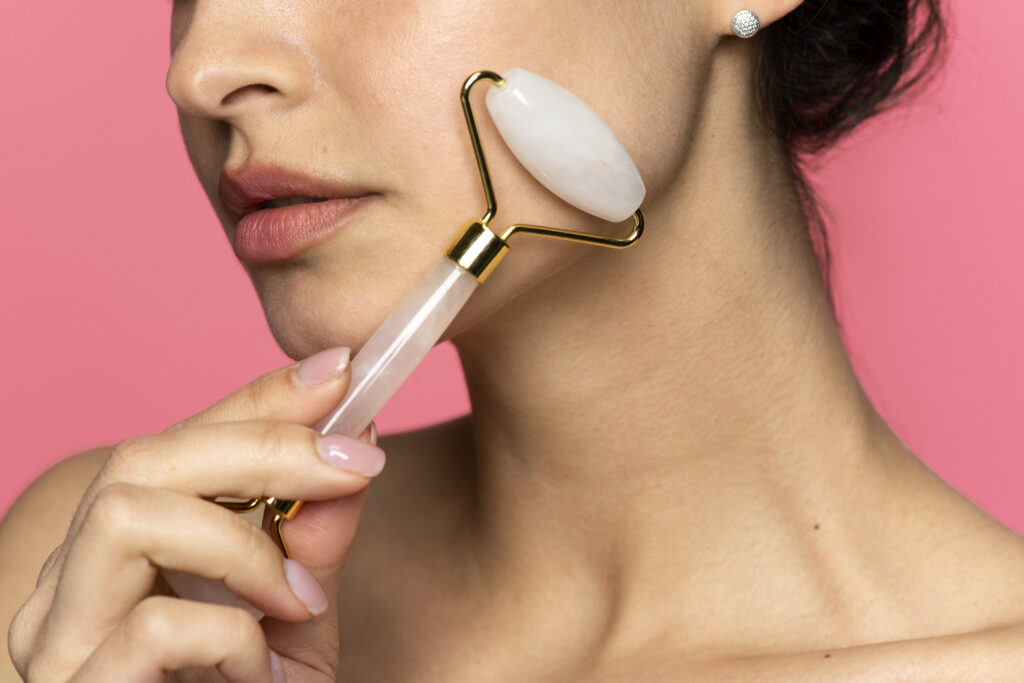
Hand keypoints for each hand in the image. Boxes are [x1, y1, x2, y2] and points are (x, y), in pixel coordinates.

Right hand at [8, 346, 382, 681]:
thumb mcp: (295, 626)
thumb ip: (311, 548)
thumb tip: (349, 458)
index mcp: (120, 559)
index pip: (175, 445)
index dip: (259, 399)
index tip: (342, 371)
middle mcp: (68, 590)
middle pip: (140, 458)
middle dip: (264, 443)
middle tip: (359, 460)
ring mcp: (56, 645)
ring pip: (124, 513)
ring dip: (240, 539)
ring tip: (299, 597)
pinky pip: (148, 625)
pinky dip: (231, 633)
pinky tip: (265, 668)